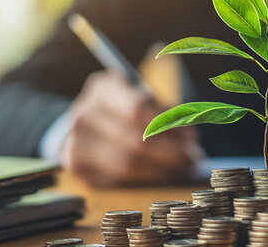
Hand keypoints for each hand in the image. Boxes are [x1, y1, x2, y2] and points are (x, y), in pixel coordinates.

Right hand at [59, 71, 202, 186]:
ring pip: (126, 164)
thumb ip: (162, 113)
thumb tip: (191, 140)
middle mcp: (82, 113)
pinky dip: (144, 180)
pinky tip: (160, 176)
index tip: (193, 137)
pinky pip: (116, 179)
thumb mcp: (140, 99)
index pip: (137, 108)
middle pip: (134, 140)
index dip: (169, 125)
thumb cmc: (122, 111)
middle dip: (171, 154)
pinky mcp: (74, 166)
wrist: (82, 126)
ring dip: (161, 170)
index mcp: (103, 87)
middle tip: (193, 160)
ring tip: (181, 170)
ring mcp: (74, 141)